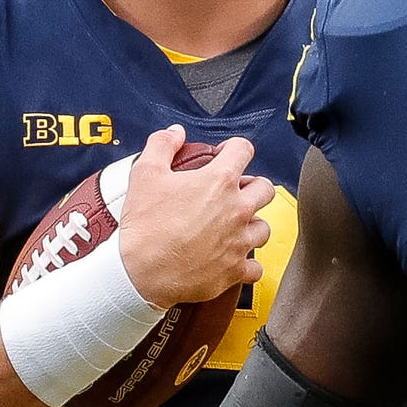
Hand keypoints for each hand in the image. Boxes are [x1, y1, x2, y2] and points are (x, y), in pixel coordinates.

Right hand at [117, 127, 275, 307]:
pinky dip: (247, 263)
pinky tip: (234, 259)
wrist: (140, 274)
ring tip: (234, 226)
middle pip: (265, 189)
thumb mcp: (145, 174)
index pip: (243, 150)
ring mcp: (239, 242)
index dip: (234, 148)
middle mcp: (237, 210)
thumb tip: (175, 133)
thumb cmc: (144, 226)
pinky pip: (256, 267)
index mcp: (219, 182)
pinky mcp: (236, 270)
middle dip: (252, 186)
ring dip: (252, 224)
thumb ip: (162, 145)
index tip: (226, 155)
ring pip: (264, 228)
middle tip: (234, 192)